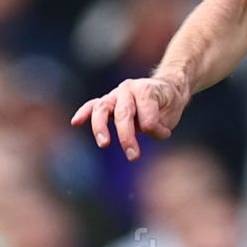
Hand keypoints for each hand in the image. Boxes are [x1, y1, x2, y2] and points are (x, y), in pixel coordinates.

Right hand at [71, 75, 188, 159]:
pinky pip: (92, 106)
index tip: (164, 134)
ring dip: (101, 127)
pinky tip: (75, 122)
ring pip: (102, 108)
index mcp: (146, 90)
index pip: (146, 111)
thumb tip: (146, 130)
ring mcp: (115, 95)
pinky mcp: (107, 102)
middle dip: (127, 136)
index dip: (155, 126)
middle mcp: (128, 89)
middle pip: (123, 113)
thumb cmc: (167, 104)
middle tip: (133, 156)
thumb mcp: (171, 114)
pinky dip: (83, 113)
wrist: (165, 90)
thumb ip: (158, 124)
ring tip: (104, 144)